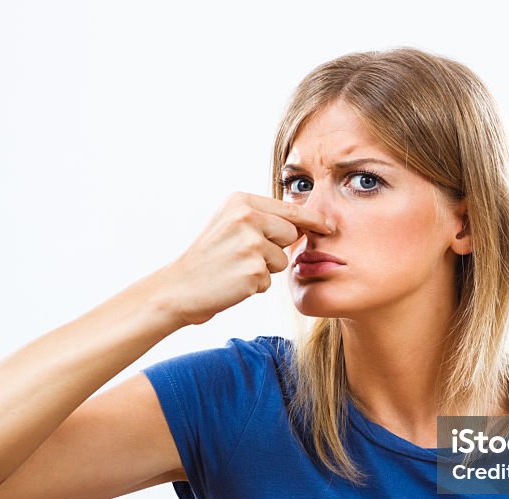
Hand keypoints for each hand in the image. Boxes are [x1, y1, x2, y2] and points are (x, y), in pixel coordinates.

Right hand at [164, 191, 332, 325]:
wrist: (179, 288)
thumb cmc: (208, 258)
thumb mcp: (230, 224)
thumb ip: (262, 218)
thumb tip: (305, 222)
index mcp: (241, 201)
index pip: (289, 208)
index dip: (312, 218)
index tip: (328, 225)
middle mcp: (246, 218)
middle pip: (291, 233)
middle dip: (277, 248)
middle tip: (244, 255)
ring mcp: (250, 244)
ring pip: (282, 259)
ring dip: (265, 269)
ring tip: (236, 268)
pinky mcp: (253, 271)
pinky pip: (269, 280)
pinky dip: (255, 286)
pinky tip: (233, 282)